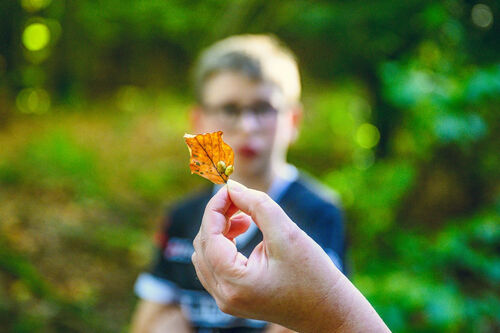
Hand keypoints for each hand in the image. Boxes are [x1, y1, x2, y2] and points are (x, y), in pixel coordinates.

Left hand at [192, 180, 389, 332]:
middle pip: (203, 245)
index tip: (231, 187)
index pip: (209, 236)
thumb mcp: (287, 233)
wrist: (329, 311)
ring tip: (246, 217)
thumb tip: (232, 186)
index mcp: (234, 284)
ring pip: (205, 254)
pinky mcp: (233, 298)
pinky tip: (245, 232)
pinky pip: (215, 265)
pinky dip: (224, 244)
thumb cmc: (313, 275)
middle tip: (241, 199)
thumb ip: (257, 205)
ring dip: (220, 229)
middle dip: (218, 216)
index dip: (216, 207)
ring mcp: (226, 300)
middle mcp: (224, 296)